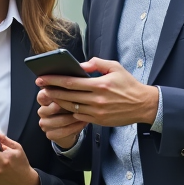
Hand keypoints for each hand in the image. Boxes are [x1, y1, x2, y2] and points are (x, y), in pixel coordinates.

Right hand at [36, 89, 87, 146]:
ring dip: (70, 119)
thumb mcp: (70, 97)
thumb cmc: (71, 107)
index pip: (41, 96)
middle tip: (71, 106)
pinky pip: (61, 132)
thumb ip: (69, 91)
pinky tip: (82, 123)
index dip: (48, 95)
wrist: (71, 127)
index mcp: (45, 100)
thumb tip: (76, 81)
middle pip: (45, 110)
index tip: (57, 93)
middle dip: (59, 108)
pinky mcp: (49, 134)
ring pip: (55, 121)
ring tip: (82, 115)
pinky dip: (73, 128)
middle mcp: (42, 111)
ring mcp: (45, 123)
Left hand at [37, 58, 158, 128]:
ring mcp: (97, 112)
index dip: (54, 80)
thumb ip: (97, 63)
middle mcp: (97, 99)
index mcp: (100, 85)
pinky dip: (69, 110)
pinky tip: (63, 105)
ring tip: (49, 96)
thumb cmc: (128, 85)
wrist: (143, 105)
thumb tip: (80, 65)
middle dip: (51, 91)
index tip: (42, 78)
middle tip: (40, 87)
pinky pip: (79, 115)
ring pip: (71, 107)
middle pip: (67, 96)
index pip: (71, 82)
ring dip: (58, 102)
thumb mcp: (115, 68)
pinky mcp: (98, 120)